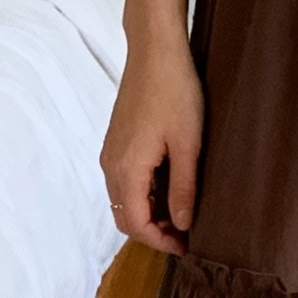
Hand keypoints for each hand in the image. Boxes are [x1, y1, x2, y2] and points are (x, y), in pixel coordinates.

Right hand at [101, 33, 204, 256]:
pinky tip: (168, 186)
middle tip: (184, 233)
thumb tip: (181, 224)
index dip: (159, 241)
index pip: (135, 224)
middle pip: (124, 217)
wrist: (155, 51)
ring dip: (148, 213)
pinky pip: (124, 182)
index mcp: (126, 170)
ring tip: (180, 211)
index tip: (185, 246)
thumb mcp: (188, 144)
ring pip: (123, 201)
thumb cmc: (175, 93)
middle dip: (152, 231)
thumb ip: (183, 188)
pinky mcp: (115, 142)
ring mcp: (110, 153)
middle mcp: (110, 166)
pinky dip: (142, 195)